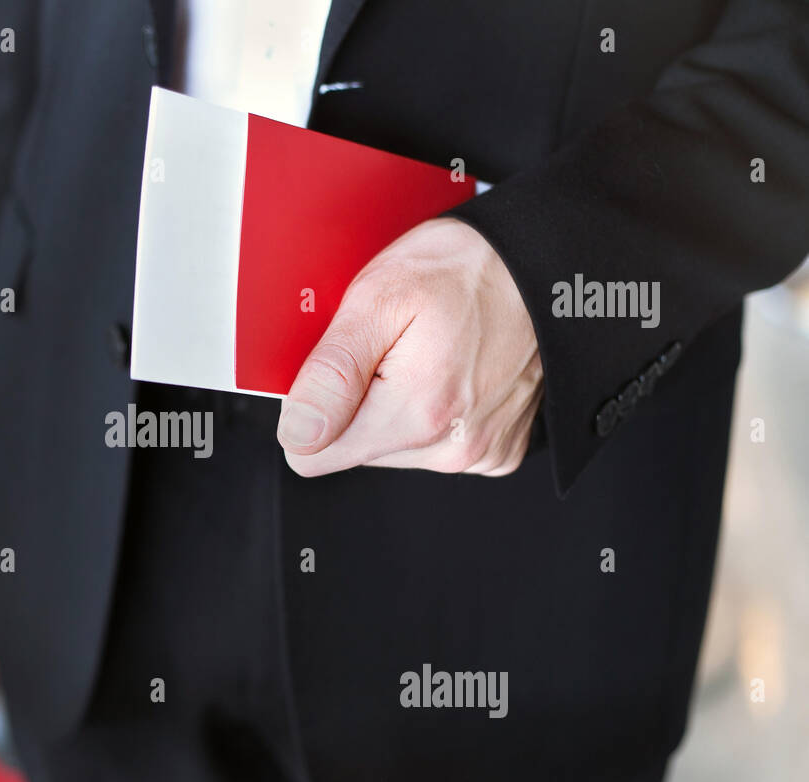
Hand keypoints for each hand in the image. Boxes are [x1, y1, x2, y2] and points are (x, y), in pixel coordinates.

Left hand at [277, 218, 542, 477]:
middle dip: (359, 399)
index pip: (314, 454)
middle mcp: (451, 447)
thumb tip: (297, 432)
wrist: (548, 262)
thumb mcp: (378, 299)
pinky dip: (433, 409)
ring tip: (424, 350)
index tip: (339, 367)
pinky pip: (435, 444)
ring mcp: (479, 452)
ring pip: (393, 447)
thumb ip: (331, 374)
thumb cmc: (470, 268)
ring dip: (396, 403)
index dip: (312, 407)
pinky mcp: (498, 450)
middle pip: (354, 449)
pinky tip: (450, 368)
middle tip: (388, 346)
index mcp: (417, 414)